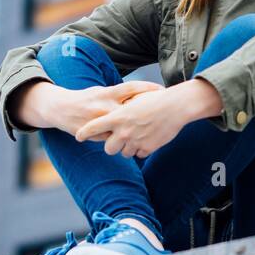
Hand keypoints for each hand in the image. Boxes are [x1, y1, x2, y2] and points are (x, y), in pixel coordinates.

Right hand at [21, 80, 164, 137]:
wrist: (61, 109)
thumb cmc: (86, 98)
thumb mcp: (101, 91)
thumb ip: (117, 95)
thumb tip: (138, 94)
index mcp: (106, 93)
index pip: (131, 88)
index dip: (148, 88)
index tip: (162, 89)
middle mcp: (104, 106)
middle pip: (131, 108)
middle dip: (148, 109)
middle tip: (164, 109)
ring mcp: (99, 122)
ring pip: (123, 128)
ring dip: (138, 129)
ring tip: (155, 127)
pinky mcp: (94, 135)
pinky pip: (113, 139)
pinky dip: (124, 139)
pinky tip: (137, 140)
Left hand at [75, 79, 221, 157]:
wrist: (176, 106)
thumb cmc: (156, 100)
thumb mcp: (133, 100)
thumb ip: (121, 111)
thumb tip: (113, 116)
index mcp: (118, 117)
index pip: (94, 127)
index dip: (84, 133)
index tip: (78, 136)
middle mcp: (124, 131)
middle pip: (109, 149)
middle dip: (112, 146)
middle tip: (118, 139)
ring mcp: (135, 141)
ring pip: (124, 153)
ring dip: (128, 147)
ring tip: (138, 135)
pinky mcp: (147, 148)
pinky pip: (139, 154)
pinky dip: (142, 149)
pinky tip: (148, 138)